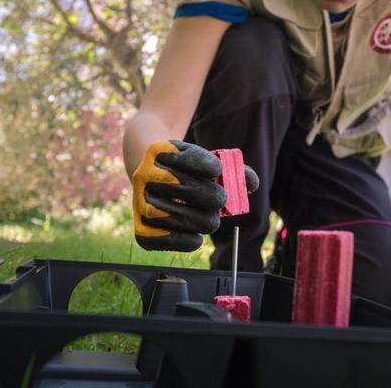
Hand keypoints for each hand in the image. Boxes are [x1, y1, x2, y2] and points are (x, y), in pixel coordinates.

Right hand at [133, 140, 257, 251]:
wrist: (153, 173)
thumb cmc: (186, 169)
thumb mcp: (203, 160)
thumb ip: (232, 171)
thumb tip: (252, 184)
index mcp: (158, 150)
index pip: (180, 156)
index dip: (200, 163)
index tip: (218, 170)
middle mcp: (144, 173)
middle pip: (177, 186)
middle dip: (206, 195)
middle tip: (221, 200)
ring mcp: (139, 199)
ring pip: (167, 214)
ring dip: (196, 220)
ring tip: (212, 221)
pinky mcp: (139, 224)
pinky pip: (156, 237)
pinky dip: (179, 240)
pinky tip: (196, 238)